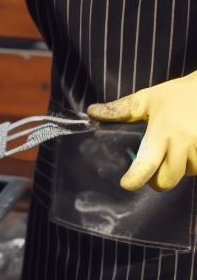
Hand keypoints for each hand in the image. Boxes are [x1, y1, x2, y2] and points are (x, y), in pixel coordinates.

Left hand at [87, 70, 196, 190]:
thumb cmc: (177, 95)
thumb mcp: (147, 99)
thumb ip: (120, 110)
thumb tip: (92, 112)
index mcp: (163, 131)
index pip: (148, 164)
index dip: (136, 178)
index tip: (126, 184)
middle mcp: (183, 143)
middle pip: (168, 179)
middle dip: (156, 180)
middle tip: (149, 173)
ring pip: (186, 174)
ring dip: (177, 170)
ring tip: (172, 153)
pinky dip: (192, 165)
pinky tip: (187, 152)